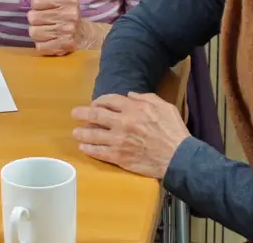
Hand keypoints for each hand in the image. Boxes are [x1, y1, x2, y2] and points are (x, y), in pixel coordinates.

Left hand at [26, 0, 82, 54]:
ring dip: (37, 32)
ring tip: (46, 30)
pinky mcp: (64, 46)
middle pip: (33, 17)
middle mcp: (70, 14)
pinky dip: (41, 44)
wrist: (83, 33)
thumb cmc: (65, 11)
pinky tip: (49, 40)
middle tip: (44, 20)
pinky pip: (40, 46)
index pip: (36, 1)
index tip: (43, 7)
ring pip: (34, 32)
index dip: (36, 5)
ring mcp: (68, 31)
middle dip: (35, 19)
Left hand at [71, 92, 189, 179]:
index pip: (108, 101)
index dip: (99, 101)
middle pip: (95, 116)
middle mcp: (122, 123)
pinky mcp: (119, 157)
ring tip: (75, 133)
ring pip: (93, 135)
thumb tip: (129, 95)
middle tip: (74, 114)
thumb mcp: (163, 106)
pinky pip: (99, 152)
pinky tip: (83, 147)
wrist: (178, 157)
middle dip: (82, 114)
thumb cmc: (173, 130)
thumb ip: (145, 97)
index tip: (95, 104)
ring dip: (81, 133)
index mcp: (133, 109)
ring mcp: (118, 141)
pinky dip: (89, 149)